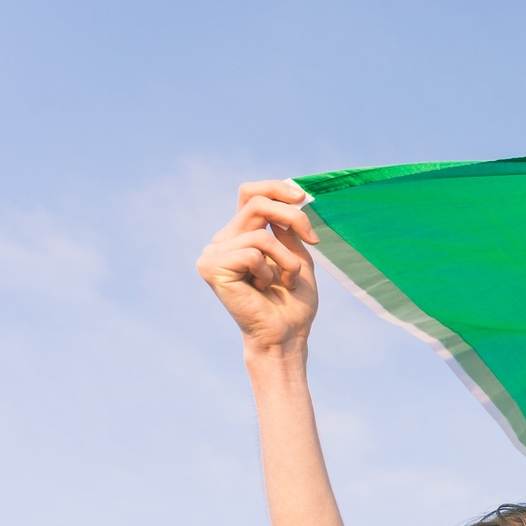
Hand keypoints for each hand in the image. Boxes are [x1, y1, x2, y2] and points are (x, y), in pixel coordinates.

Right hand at [196, 180, 320, 353]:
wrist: (286, 336)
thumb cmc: (292, 304)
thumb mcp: (297, 257)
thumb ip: (287, 228)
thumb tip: (286, 199)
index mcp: (241, 235)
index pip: (250, 194)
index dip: (275, 189)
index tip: (303, 196)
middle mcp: (223, 241)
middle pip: (256, 203)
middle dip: (292, 218)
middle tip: (312, 241)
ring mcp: (214, 253)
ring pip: (260, 233)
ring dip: (286, 260)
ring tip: (282, 282)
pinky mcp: (212, 267)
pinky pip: (253, 253)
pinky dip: (270, 271)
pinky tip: (262, 289)